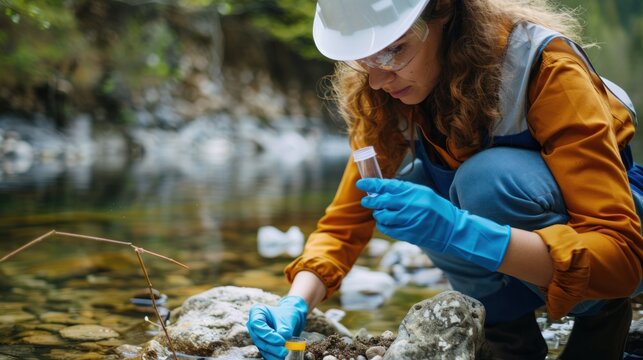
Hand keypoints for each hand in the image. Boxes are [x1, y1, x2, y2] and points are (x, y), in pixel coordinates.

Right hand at [247, 296, 307, 359]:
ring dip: (272, 354)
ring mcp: (256, 335)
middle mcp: (253, 324)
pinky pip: (264, 352)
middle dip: (271, 347)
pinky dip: (272, 356)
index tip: (281, 341)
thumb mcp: (287, 319)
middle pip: (258, 338)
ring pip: (261, 346)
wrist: (289, 319)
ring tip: (283, 356)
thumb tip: (282, 341)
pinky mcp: (260, 344)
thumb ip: (284, 329)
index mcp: (257, 311)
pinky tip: (280, 359)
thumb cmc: (287, 315)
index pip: (257, 324)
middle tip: (284, 352)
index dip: (268, 335)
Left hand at [356, 178, 510, 270]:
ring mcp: (408, 220)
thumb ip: (405, 190)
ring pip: (382, 216)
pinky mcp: (407, 233)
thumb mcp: (424, 193)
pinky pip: (387, 229)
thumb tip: (384, 188)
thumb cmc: (438, 209)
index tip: (361, 183)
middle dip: (370, 200)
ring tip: (380, 213)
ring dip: (378, 214)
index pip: (387, 186)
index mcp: (413, 192)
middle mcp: (409, 205)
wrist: (452, 229)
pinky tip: (386, 223)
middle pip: (381, 201)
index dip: (371, 184)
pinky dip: (383, 225)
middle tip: (366, 200)